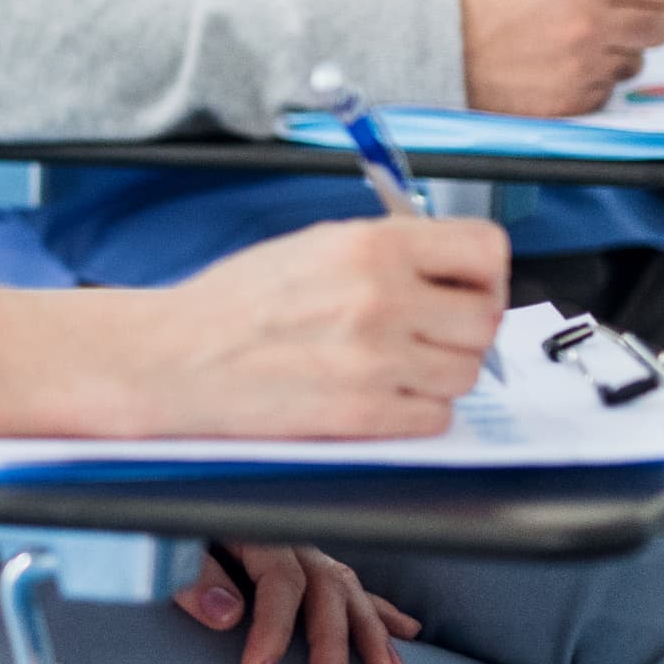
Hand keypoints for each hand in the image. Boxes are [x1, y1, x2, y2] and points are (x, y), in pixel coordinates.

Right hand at [0, 216, 510, 441]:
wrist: (176, 358)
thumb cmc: (234, 304)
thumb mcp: (314, 246)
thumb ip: (388, 251)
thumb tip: (453, 268)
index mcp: (370, 245)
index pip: (486, 250)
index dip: (483, 272)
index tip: (466, 285)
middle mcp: (382, 298)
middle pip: (485, 319)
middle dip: (461, 328)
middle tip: (425, 332)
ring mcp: (377, 361)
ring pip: (465, 373)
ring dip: (438, 373)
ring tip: (391, 365)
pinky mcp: (365, 415)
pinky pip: (435, 418)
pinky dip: (415, 412)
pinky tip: (376, 394)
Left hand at [174, 540, 420, 663]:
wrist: (162, 498)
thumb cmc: (160, 529)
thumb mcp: (165, 545)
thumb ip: (191, 575)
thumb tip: (227, 614)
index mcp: (252, 530)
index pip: (277, 581)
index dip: (272, 629)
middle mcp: (285, 539)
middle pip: (323, 587)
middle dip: (332, 644)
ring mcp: (300, 550)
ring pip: (345, 587)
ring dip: (369, 630)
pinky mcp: (305, 562)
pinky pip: (349, 586)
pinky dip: (378, 609)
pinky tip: (406, 631)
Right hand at [459, 0, 663, 114]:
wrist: (438, 40)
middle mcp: (590, 19)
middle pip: (662, 27)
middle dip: (648, 22)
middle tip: (622, 20)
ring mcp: (582, 63)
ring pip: (636, 62)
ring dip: (616, 53)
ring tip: (575, 44)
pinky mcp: (572, 98)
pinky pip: (607, 90)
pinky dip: (590, 80)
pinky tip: (557, 66)